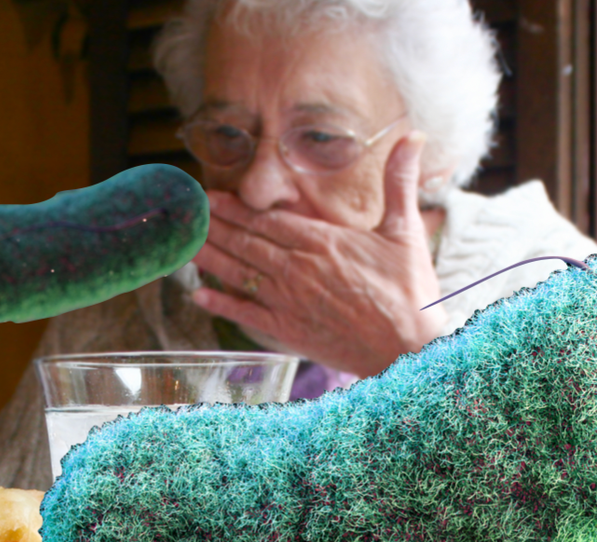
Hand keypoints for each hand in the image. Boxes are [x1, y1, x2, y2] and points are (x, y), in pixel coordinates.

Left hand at [190, 131, 449, 377]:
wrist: (408, 349)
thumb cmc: (410, 291)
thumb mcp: (407, 231)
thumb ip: (401, 182)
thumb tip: (413, 137)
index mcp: (322, 241)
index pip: (267, 219)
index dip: (235, 208)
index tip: (210, 198)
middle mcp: (298, 269)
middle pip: (246, 243)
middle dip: (213, 227)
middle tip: (186, 214)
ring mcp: (289, 301)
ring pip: (239, 273)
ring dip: (210, 258)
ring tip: (184, 244)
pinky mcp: (288, 331)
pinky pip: (246, 314)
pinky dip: (221, 305)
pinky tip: (199, 296)